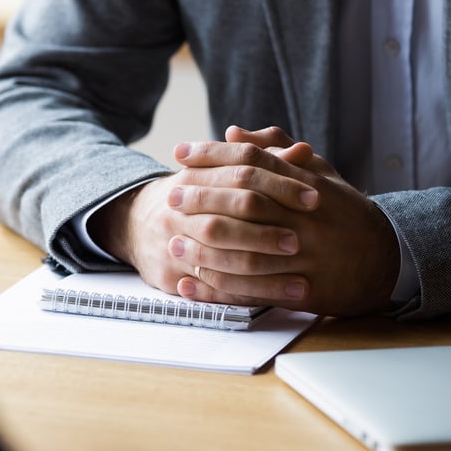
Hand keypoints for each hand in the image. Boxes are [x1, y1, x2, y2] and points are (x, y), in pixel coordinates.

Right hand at [87, 132, 319, 296]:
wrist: (135, 223)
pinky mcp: (170, 275)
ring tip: (300, 280)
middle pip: (226, 218)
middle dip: (266, 231)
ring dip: (262, 271)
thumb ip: (264, 160)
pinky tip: (278, 299)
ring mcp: (173, 242)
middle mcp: (179, 208)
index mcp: (195, 175)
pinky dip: (248, 295)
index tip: (315, 197)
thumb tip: (302, 151)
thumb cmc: (194, 196)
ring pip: (219, 258)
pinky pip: (213, 288)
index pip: (241, 172)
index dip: (281, 184)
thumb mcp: (220, 173)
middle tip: (302, 240)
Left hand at [168, 125, 399, 316]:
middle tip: (171, 195)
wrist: (386, 260)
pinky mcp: (302, 291)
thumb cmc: (342, 213)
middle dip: (203, 198)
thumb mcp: (319, 174)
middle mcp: (306, 218)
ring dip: (205, 248)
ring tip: (173, 242)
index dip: (213, 155)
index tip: (181, 152)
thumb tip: (232, 132)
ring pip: (247, 250)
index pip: (254, 162)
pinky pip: (254, 290)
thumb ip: (276, 152)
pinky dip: (218, 289)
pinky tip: (190, 285)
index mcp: (308, 184)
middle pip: (246, 203)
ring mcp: (305, 256)